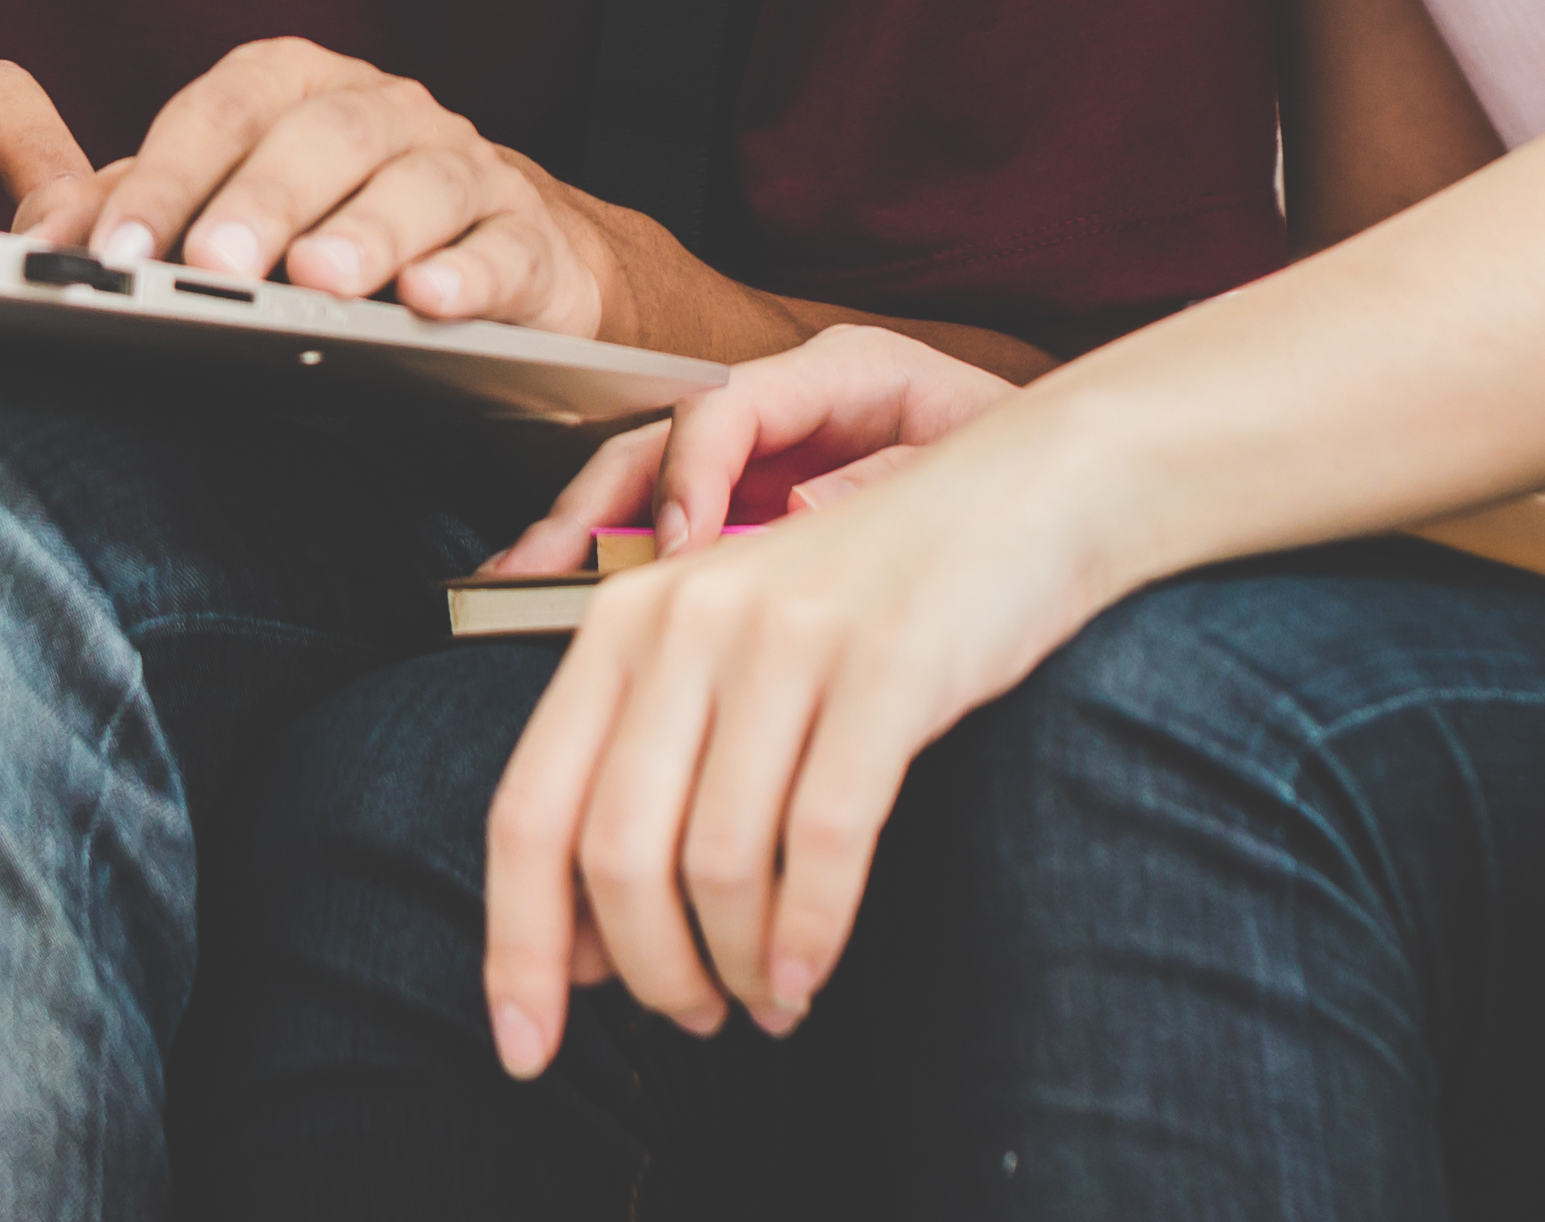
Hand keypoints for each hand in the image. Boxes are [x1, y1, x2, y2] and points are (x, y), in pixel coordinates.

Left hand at [41, 37, 633, 334]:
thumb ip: (142, 213)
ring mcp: (465, 168)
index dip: (169, 176)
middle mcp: (386, 112)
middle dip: (264, 201)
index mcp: (298, 89)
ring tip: (320, 282)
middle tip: (214, 266)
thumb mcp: (231, 206)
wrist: (501, 249)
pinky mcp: (530, 240)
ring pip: (420, 184)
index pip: (226, 110)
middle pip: (325, 137)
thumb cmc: (336, 220)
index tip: (116, 248)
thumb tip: (43, 239)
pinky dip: (469, 274)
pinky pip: (503, 250)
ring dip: (367, 232)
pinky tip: (430, 300)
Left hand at [478, 410, 1118, 1072]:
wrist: (1028, 495)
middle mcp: (689, 619)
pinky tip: (810, 973)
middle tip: (694, 1019)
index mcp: (627, 620)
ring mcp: (789, 637)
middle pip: (614, 853)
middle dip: (647, 972)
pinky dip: (808, 933)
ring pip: (717, 861)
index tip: (525, 1049)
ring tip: (769, 999)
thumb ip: (644, 772)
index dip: (516, 947)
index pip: (529, 810)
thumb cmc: (873, 599)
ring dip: (736, 966)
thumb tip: (575, 949)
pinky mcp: (888, 662)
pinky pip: (824, 838)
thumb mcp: (732, 655)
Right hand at [482, 323, 1022, 577]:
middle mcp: (786, 409)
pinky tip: (560, 608)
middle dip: (590, 503)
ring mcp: (763, 462)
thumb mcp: (979, 456)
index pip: (729, 402)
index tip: (675, 547)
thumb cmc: (1034, 467)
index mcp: (843, 371)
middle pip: (658, 437)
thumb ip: (896, 474)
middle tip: (534, 570)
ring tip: (513, 589)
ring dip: (578, 538)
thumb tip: (801, 508)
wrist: (1076, 483)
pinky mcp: (755, 516)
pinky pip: (668, 535)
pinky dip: (614, 571)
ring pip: (642, 483)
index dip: (688, 471)